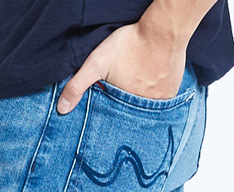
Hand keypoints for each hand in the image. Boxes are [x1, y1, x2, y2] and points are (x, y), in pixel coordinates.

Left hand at [56, 20, 186, 113]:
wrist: (163, 30)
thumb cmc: (129, 44)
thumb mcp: (96, 63)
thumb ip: (77, 86)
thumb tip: (61, 109)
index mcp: (125, 108)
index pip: (113, 119)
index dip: (109, 111)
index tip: (109, 103)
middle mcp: (145, 110)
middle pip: (130, 114)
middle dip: (125, 106)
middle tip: (125, 87)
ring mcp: (161, 102)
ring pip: (147, 107)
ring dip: (140, 99)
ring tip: (137, 84)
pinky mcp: (172, 92)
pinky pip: (162, 100)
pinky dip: (155, 94)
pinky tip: (150, 81)